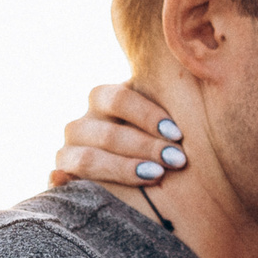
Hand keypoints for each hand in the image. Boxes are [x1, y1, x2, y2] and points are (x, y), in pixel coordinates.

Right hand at [50, 83, 186, 188]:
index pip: (118, 100)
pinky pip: (57, 182)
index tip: (178, 135)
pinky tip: (77, 186)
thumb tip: (199, 71)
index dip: (147, 116)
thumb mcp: (164, 120)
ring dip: (122, 170)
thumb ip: (173, 99)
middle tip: (177, 160)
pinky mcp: (62, 180)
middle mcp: (82, 125)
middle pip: (107, 134)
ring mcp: (68, 153)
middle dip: (145, 147)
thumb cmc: (163, 142)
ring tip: (156, 176)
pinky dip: (63, 183)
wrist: (142, 180)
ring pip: (86, 160)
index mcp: (103, 100)